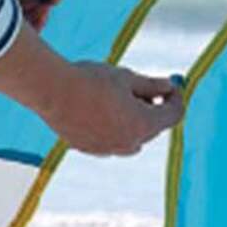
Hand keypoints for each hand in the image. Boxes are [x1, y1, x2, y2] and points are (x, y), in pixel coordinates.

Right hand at [44, 61, 184, 156]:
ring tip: (120, 98)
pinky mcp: (89, 149)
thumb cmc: (91, 80)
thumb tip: (168, 86)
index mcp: (144, 124)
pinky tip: (99, 109)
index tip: (171, 86)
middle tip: (146, 88)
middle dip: (154, 108)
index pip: (174, 115)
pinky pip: (110, 140)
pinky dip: (112, 128)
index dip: (176, 98)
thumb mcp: (126, 77)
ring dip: (133, 121)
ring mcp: (108, 149)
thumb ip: (151, 85)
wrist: (50, 91)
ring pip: (132, 137)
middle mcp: (129, 142)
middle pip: (153, 127)